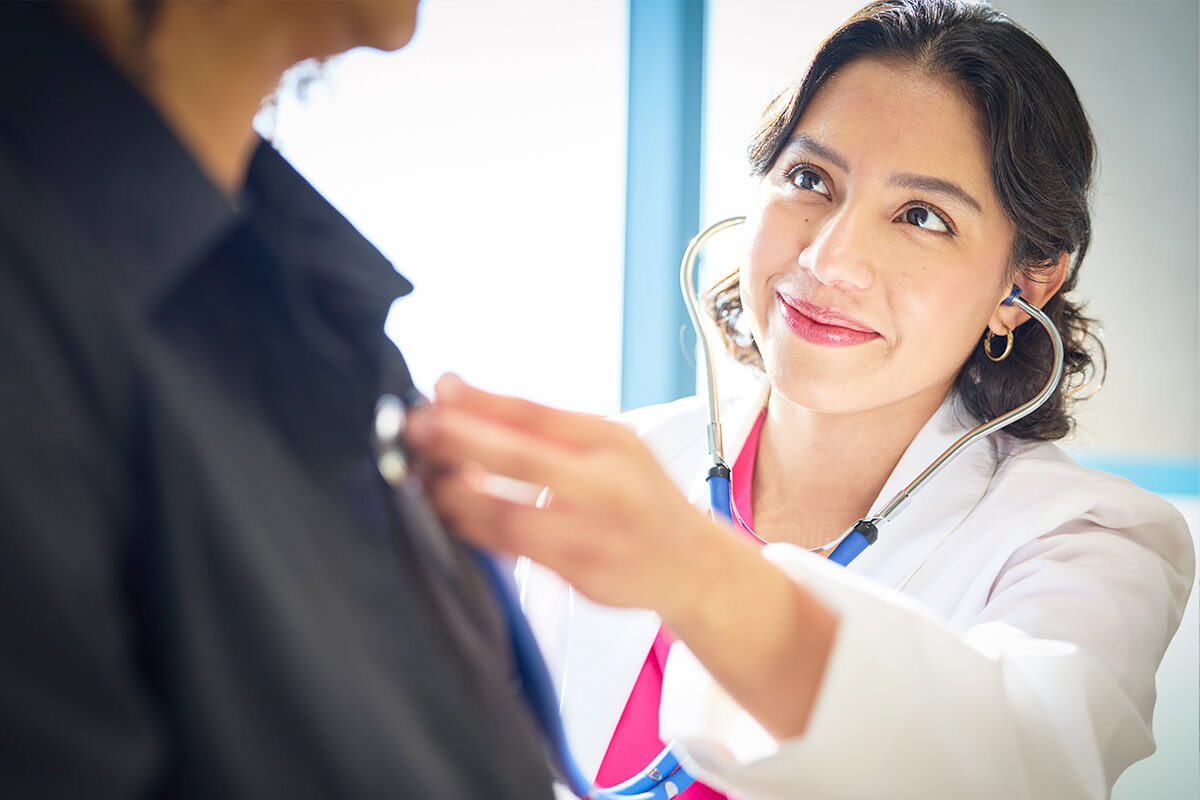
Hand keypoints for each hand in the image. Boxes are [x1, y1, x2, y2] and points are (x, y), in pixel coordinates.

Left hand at [404, 375, 836, 738]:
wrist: (690, 565)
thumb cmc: (638, 495)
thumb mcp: (610, 446)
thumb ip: (545, 428)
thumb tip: (460, 396)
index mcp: (614, 444)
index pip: (540, 416)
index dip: (484, 402)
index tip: (439, 389)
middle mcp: (609, 488)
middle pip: (523, 460)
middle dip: (462, 442)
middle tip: (416, 429)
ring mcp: (595, 537)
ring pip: (509, 517)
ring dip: (457, 497)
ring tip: (424, 478)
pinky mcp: (581, 578)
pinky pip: (514, 554)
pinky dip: (475, 532)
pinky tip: (450, 514)